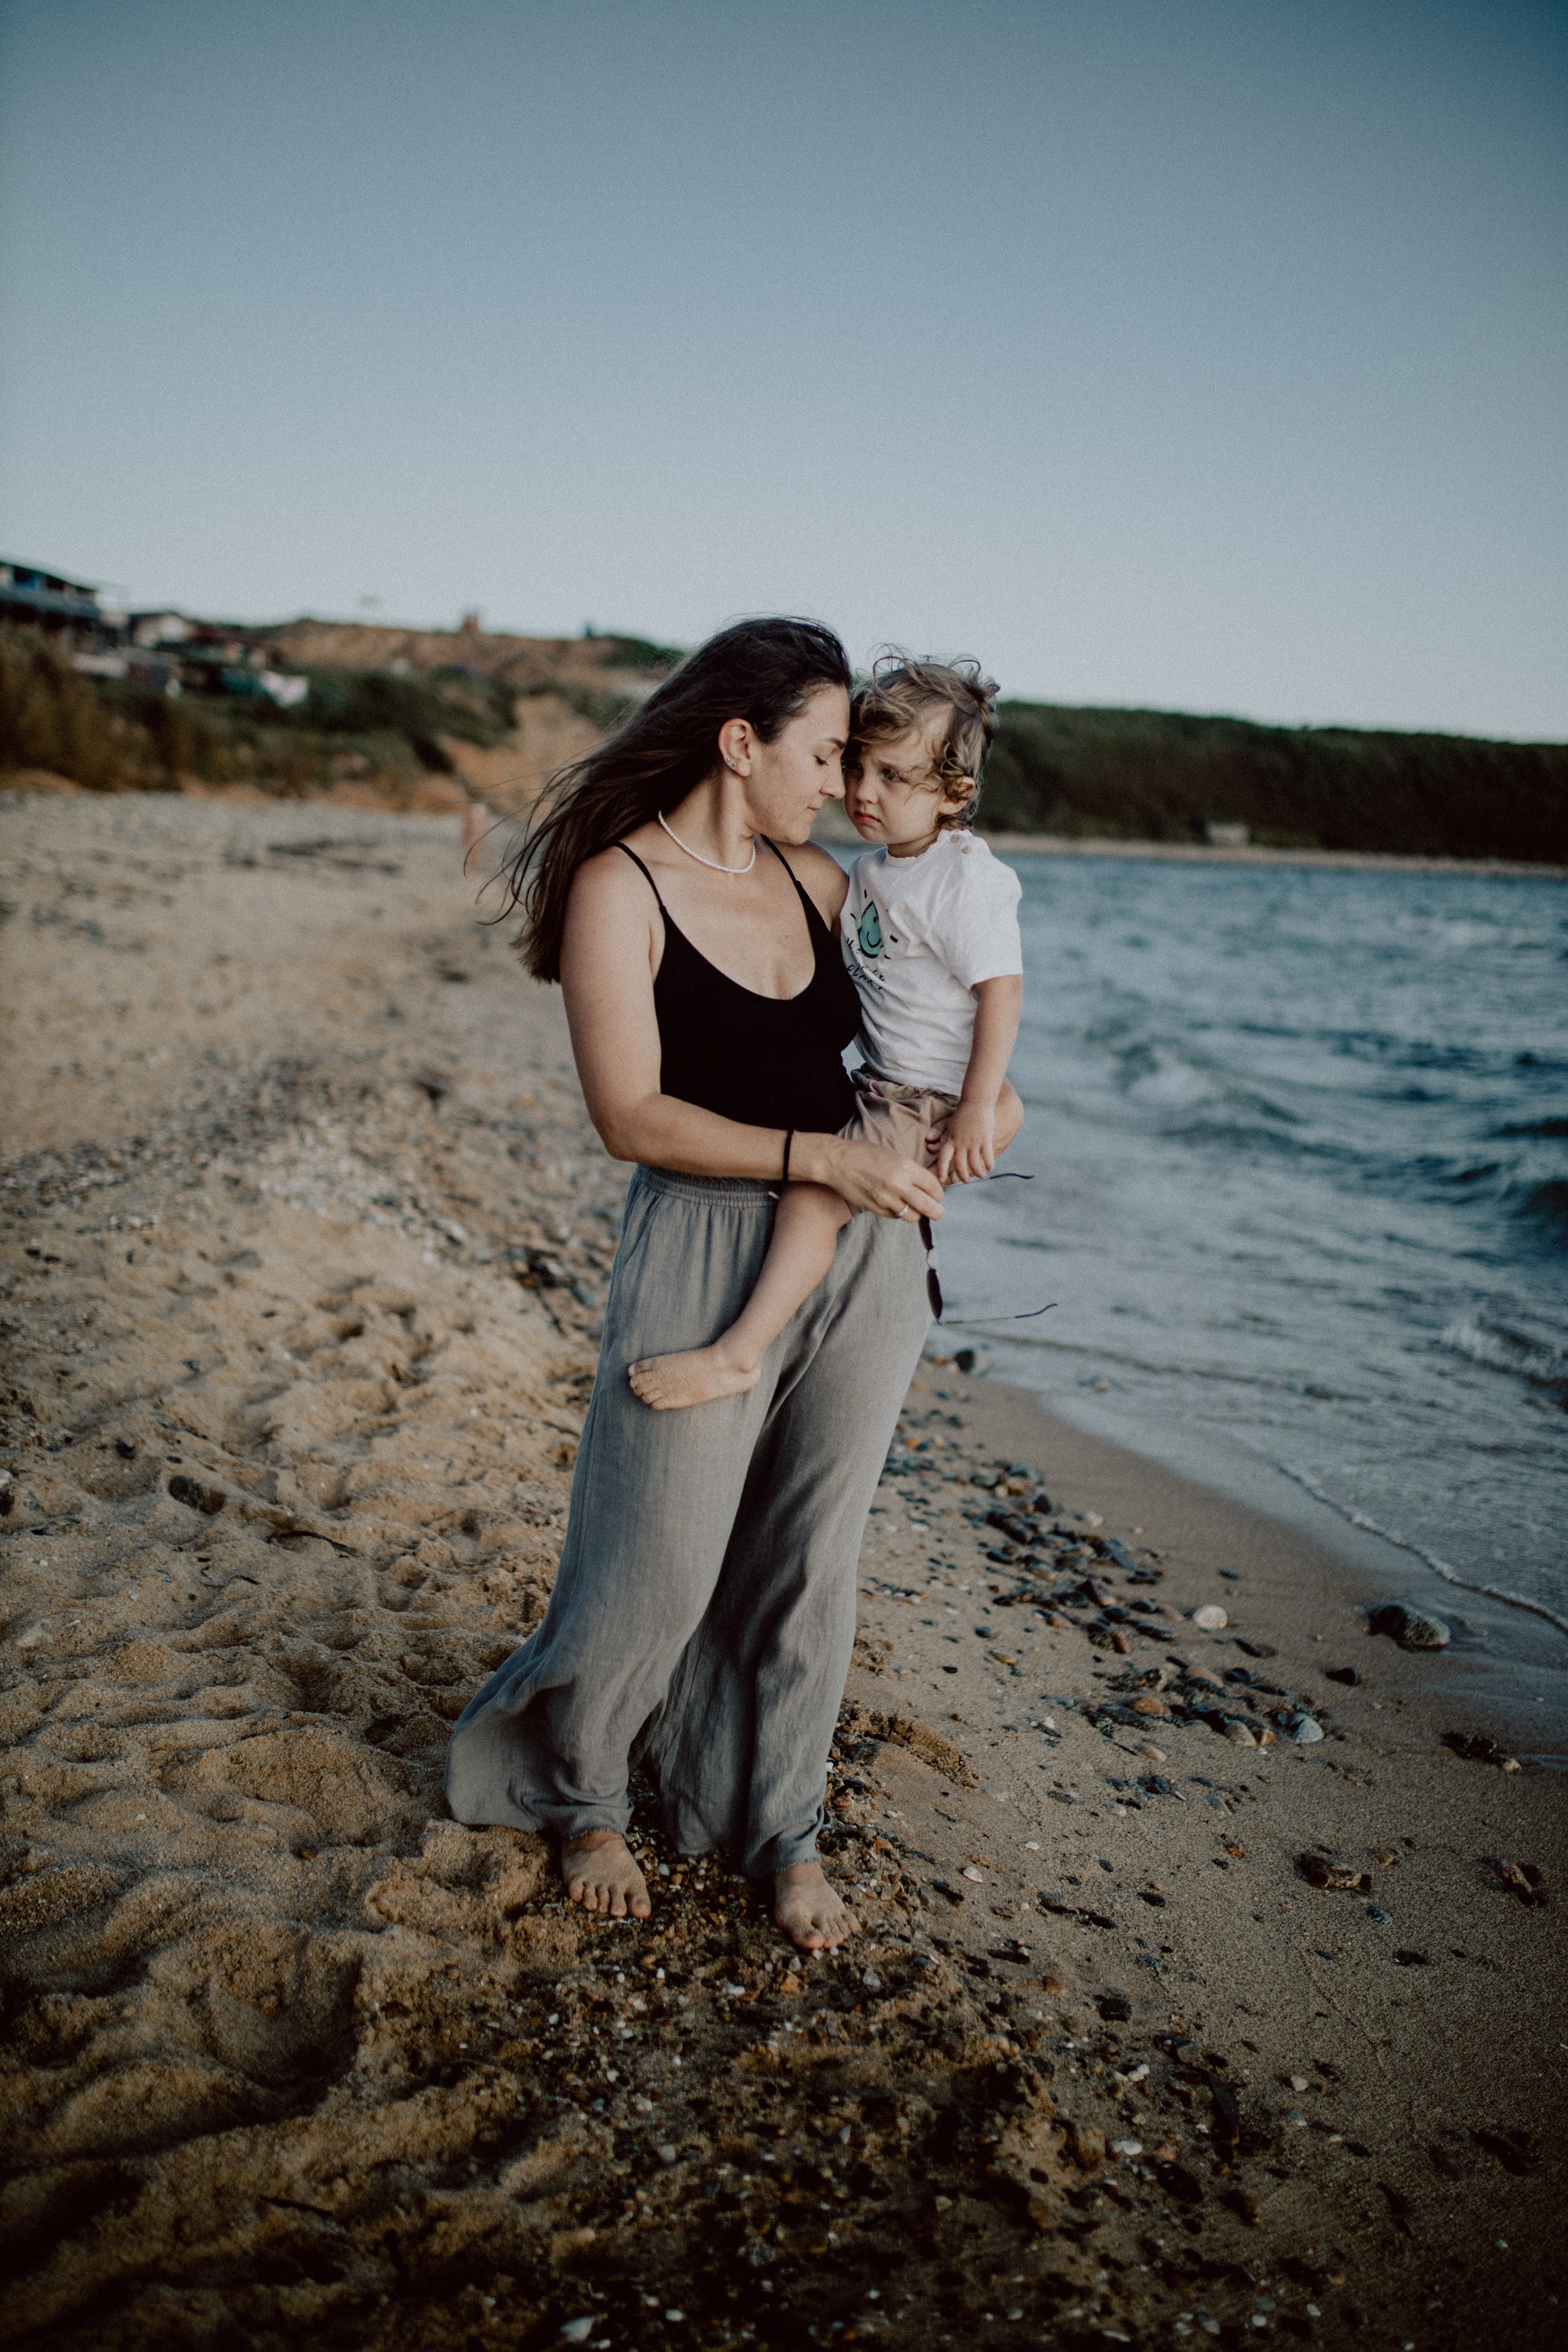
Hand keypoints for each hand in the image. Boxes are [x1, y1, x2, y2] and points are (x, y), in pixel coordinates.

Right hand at [813, 1134, 944, 1222]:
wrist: (837, 1161)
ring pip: (912, 1216)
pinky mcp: (875, 1208)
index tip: (937, 1195)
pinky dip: (898, 1213)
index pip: (934, 1187)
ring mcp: (886, 1198)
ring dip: (916, 1214)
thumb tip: (929, 1186)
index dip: (939, 1194)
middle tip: (937, 1211)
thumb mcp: (894, 1155)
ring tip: (914, 1208)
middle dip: (937, 1211)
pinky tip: (894, 1204)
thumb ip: (911, 1171)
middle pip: (929, 1207)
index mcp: (905, 1167)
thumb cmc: (865, 1154)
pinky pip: (895, 1216)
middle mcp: (898, 1184)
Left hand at [931, 1099, 996, 1185]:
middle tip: (967, 1181)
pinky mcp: (985, 1138)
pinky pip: (986, 1156)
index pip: (943, 1158)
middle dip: (963, 1177)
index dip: (941, 1170)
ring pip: (974, 1164)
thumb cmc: (962, 1114)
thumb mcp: (949, 1124)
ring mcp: (973, 1141)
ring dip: (978, 1172)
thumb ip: (940, 1135)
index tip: (941, 1180)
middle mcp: (960, 1142)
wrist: (976, 1101)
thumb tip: (929, 1143)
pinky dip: (988, 1164)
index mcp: (950, 1139)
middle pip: (959, 1165)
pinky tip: (990, 1168)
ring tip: (982, 1176)